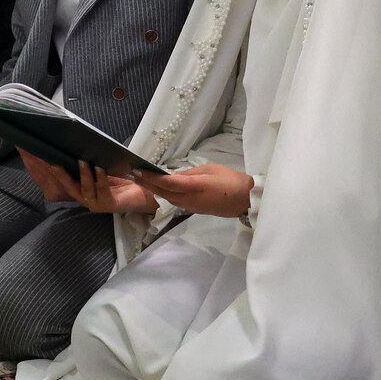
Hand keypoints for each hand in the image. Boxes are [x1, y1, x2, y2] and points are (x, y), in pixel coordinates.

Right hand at [19, 150, 155, 212]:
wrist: (142, 193)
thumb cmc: (120, 179)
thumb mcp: (100, 167)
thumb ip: (87, 159)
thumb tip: (74, 141)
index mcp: (79, 188)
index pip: (59, 179)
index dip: (47, 169)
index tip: (38, 157)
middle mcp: (84, 197)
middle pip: (66, 186)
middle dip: (58, 174)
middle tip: (51, 162)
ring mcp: (95, 202)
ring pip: (83, 189)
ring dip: (83, 174)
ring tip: (82, 161)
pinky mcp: (108, 204)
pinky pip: (102, 190)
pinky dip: (100, 179)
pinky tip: (100, 168)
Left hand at [133, 163, 253, 217]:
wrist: (247, 201)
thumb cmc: (232, 181)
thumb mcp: (211, 170)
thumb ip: (190, 173)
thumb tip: (172, 175)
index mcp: (195, 186)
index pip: (167, 182)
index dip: (151, 177)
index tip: (138, 170)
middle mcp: (190, 199)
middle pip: (163, 192)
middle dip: (147, 183)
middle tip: (133, 174)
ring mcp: (191, 206)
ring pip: (167, 198)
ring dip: (154, 189)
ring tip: (141, 179)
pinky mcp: (194, 210)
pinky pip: (175, 202)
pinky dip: (164, 194)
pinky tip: (157, 188)